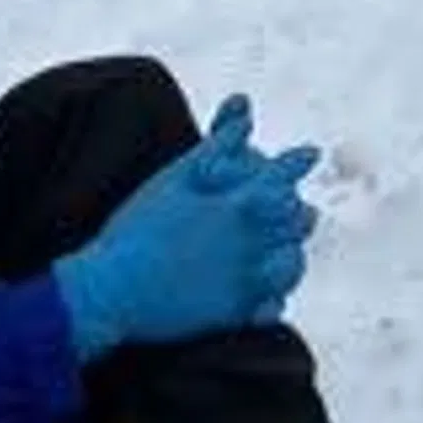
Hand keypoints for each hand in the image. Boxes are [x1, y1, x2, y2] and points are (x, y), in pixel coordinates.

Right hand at [52, 91, 321, 357]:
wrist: (112, 289)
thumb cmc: (137, 229)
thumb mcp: (175, 177)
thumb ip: (218, 144)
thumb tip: (245, 108)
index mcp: (240, 203)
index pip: (285, 175)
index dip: (299, 161)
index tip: (311, 153)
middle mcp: (252, 240)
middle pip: (297, 222)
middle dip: (300, 214)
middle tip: (305, 213)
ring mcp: (245, 279)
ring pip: (291, 264)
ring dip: (291, 256)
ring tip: (287, 253)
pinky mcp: (233, 314)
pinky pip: (270, 307)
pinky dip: (274, 301)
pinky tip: (270, 298)